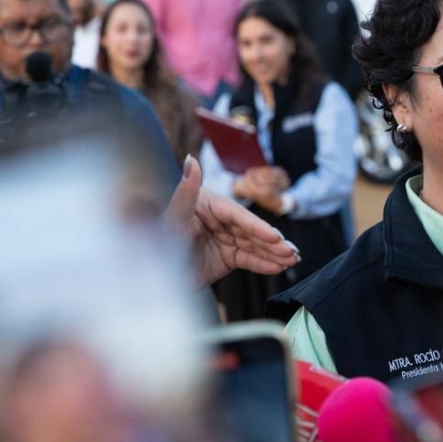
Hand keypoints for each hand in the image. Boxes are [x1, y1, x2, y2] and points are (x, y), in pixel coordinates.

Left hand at [164, 157, 299, 285]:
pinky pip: (248, 259)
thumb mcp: (171, 220)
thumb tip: (191, 160)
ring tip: (293, 260)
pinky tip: (279, 267)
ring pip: (253, 245)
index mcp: (206, 204)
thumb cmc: (154, 245)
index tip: (274, 237)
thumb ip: (185, 191)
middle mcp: (217, 219)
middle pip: (249, 231)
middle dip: (272, 243)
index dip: (257, 227)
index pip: (236, 216)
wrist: (149, 281)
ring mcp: (223, 238)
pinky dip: (264, 264)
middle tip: (291, 252)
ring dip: (274, 253)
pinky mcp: (226, 256)